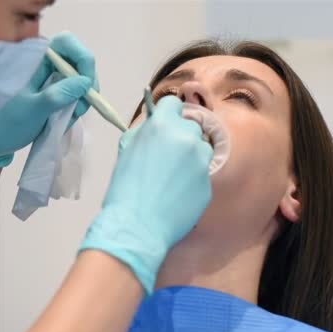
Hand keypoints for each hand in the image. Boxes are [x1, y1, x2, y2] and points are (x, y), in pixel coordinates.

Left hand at [0, 32, 96, 168]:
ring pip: (83, 81)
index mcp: (37, 60)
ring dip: (83, 100)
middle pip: (81, 62)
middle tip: (80, 108)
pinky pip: (78, 96)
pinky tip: (67, 120)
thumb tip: (85, 82)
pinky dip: (78, 108)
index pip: (67, 43)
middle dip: (87, 84)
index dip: (82, 58)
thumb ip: (58, 95)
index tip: (86, 84)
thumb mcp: (33, 110)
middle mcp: (49, 66)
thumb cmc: (8, 123)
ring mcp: (55, 80)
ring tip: (70, 118)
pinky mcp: (59, 95)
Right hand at [79, 96, 213, 293]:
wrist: (136, 226)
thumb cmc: (124, 189)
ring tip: (172, 177)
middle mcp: (187, 138)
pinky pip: (202, 175)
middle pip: (191, 126)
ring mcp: (201, 162)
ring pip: (202, 150)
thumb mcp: (127, 150)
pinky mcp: (208, 184)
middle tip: (166, 156)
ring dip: (191, 157)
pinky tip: (176, 194)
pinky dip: (192, 180)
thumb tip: (156, 126)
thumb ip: (145, 132)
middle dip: (180, 137)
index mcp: (163, 125)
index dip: (167, 114)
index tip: (165, 124)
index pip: (173, 104)